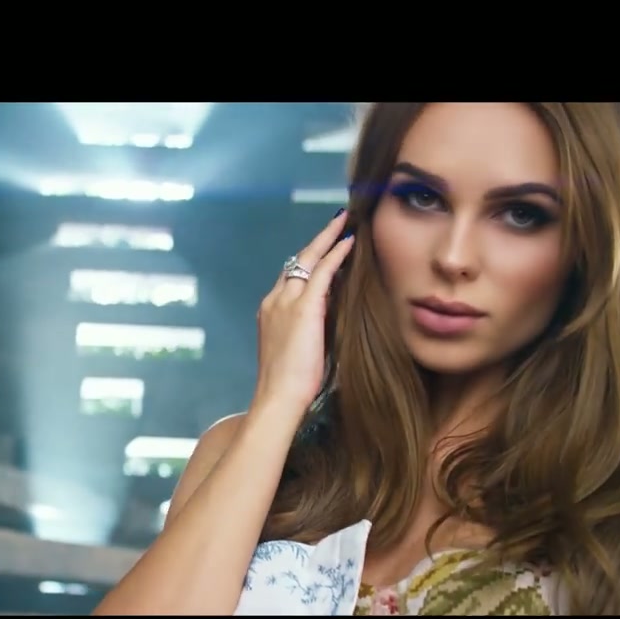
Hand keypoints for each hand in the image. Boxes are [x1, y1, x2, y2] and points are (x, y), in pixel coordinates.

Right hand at [252, 210, 354, 413]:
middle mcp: (274, 300)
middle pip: (296, 261)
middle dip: (317, 241)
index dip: (308, 262)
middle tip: (336, 222)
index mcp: (270, 312)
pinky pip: (322, 271)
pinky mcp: (303, 307)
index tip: (322, 251)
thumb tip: (331, 319)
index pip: (291, 279)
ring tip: (344, 224)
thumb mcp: (298, 350)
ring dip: (327, 240)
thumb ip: (310, 331)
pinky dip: (336, 254)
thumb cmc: (290, 385)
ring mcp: (286, 302)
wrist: (279, 396)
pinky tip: (349, 243)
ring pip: (307, 259)